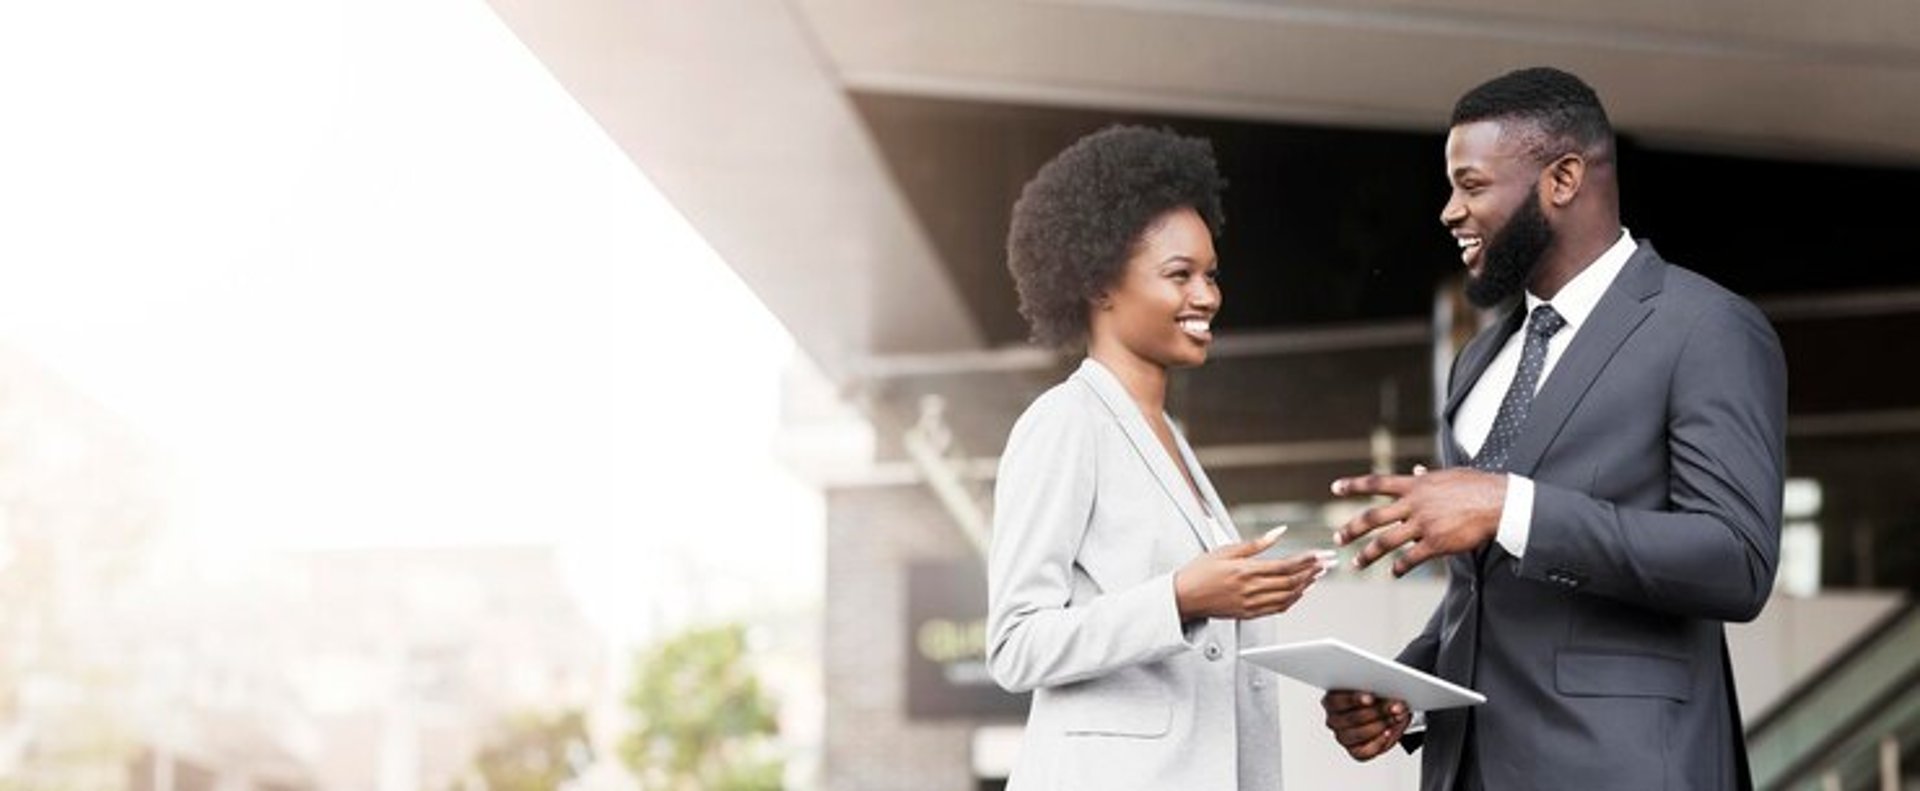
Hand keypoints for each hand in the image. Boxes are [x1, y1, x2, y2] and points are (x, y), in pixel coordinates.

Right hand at [1174, 531, 1333, 620]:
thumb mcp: (1225, 550)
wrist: (1183, 598)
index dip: (1307, 560)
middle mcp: (1250, 589)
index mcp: (1245, 571)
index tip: (1321, 554)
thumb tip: (1279, 532)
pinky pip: (1278, 608)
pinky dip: (1293, 599)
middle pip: (1291, 582)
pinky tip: (1300, 590)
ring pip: (1288, 597)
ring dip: (1306, 586)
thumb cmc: (1200, 570)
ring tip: (1317, 575)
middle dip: (1313, 572)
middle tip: (1327, 564)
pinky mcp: (1248, 614)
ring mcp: (1250, 604)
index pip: (1285, 565)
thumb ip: (1255, 543)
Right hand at [1321, 690, 1410, 760]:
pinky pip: (1364, 752)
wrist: (1387, 716)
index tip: (1370, 698)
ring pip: (1357, 734)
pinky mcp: (1354, 751)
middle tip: (1391, 708)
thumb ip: (1385, 695)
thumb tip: (1396, 707)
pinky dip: (1379, 742)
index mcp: (1331, 700)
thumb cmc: (1378, 700)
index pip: (1335, 701)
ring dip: (1379, 726)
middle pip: (1349, 719)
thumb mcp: (1381, 691)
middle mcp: (1334, 720)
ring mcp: (1342, 737)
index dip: (1353, 699)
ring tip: (1393, 719)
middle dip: (1374, 713)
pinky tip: (1387, 733)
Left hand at [1328, 467, 1505, 576]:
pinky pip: (1410, 559)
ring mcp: (1422, 524)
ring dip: (1368, 555)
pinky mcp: (1435, 543)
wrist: (1498, 502)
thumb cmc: (1476, 486)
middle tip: (1338, 539)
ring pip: (1386, 542)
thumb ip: (1427, 477)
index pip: (1376, 483)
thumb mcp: (1447, 475)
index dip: (1353, 485)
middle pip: (1372, 517)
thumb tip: (1416, 471)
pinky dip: (1399, 568)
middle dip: (1351, 529)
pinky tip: (1394, 573)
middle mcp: (1413, 504)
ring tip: (1357, 564)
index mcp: (1415, 485)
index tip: (1335, 488)